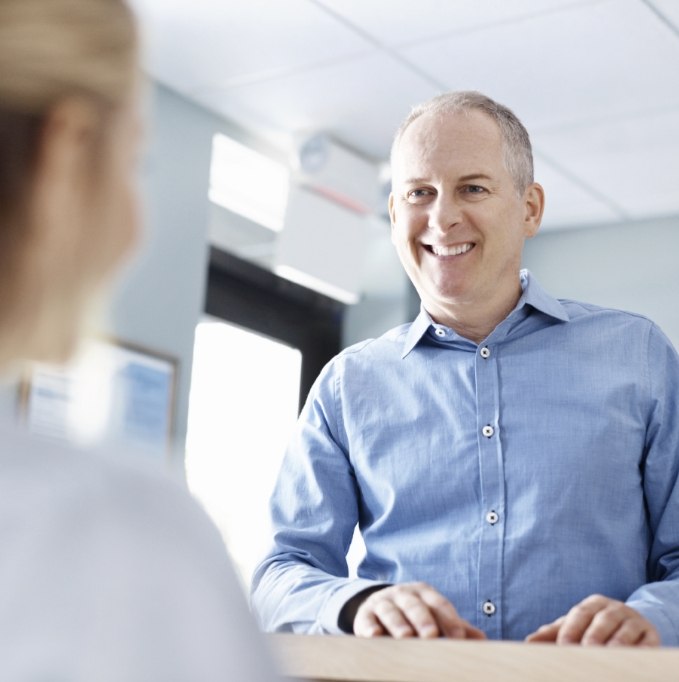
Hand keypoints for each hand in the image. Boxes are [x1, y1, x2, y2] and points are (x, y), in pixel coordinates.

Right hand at [353, 581, 486, 639]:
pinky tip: (375, 636)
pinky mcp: (364, 615)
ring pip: (390, 611)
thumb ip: (454, 626)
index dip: (449, 619)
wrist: (377, 605)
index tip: (459, 638)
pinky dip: (369, 627)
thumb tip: (482, 639)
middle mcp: (403, 594)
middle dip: (423, 619)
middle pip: (414, 605)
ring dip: (398, 624)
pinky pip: (366, 619)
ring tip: (406, 637)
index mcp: (424, 593)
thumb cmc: (413, 614)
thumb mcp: (433, 615)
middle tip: (432, 635)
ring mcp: (382, 603)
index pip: (439, 604)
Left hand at [525, 594, 659, 645]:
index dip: (571, 630)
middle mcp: (614, 608)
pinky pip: (647, 643)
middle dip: (592, 637)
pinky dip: (640, 651)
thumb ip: (554, 632)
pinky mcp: (651, 635)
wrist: (633, 622)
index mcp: (593, 603)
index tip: (563, 647)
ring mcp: (634, 620)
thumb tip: (528, 642)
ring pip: (624, 631)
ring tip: (606, 657)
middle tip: (584, 652)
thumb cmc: (596, 626)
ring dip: (616, 644)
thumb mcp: (576, 625)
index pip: (579, 614)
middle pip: (602, 621)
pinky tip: (631, 659)